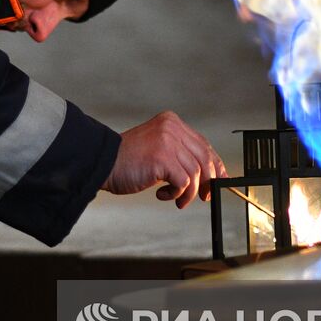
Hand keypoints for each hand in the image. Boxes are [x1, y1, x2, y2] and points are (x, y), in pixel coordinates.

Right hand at [103, 111, 226, 207]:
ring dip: (188, 192)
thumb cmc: (128, 161)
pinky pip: (184, 182)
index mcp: (171, 122)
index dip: (215, 165)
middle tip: (203, 197)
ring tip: (176, 198)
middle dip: (208, 182)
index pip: (204, 145)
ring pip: (195, 173)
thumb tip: (207, 175)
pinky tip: (162, 195)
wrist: (102, 163)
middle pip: (204, 158)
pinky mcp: (163, 158)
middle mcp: (172, 128)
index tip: (219, 180)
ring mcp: (167, 142)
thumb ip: (179, 154)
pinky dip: (178, 194)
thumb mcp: (157, 149)